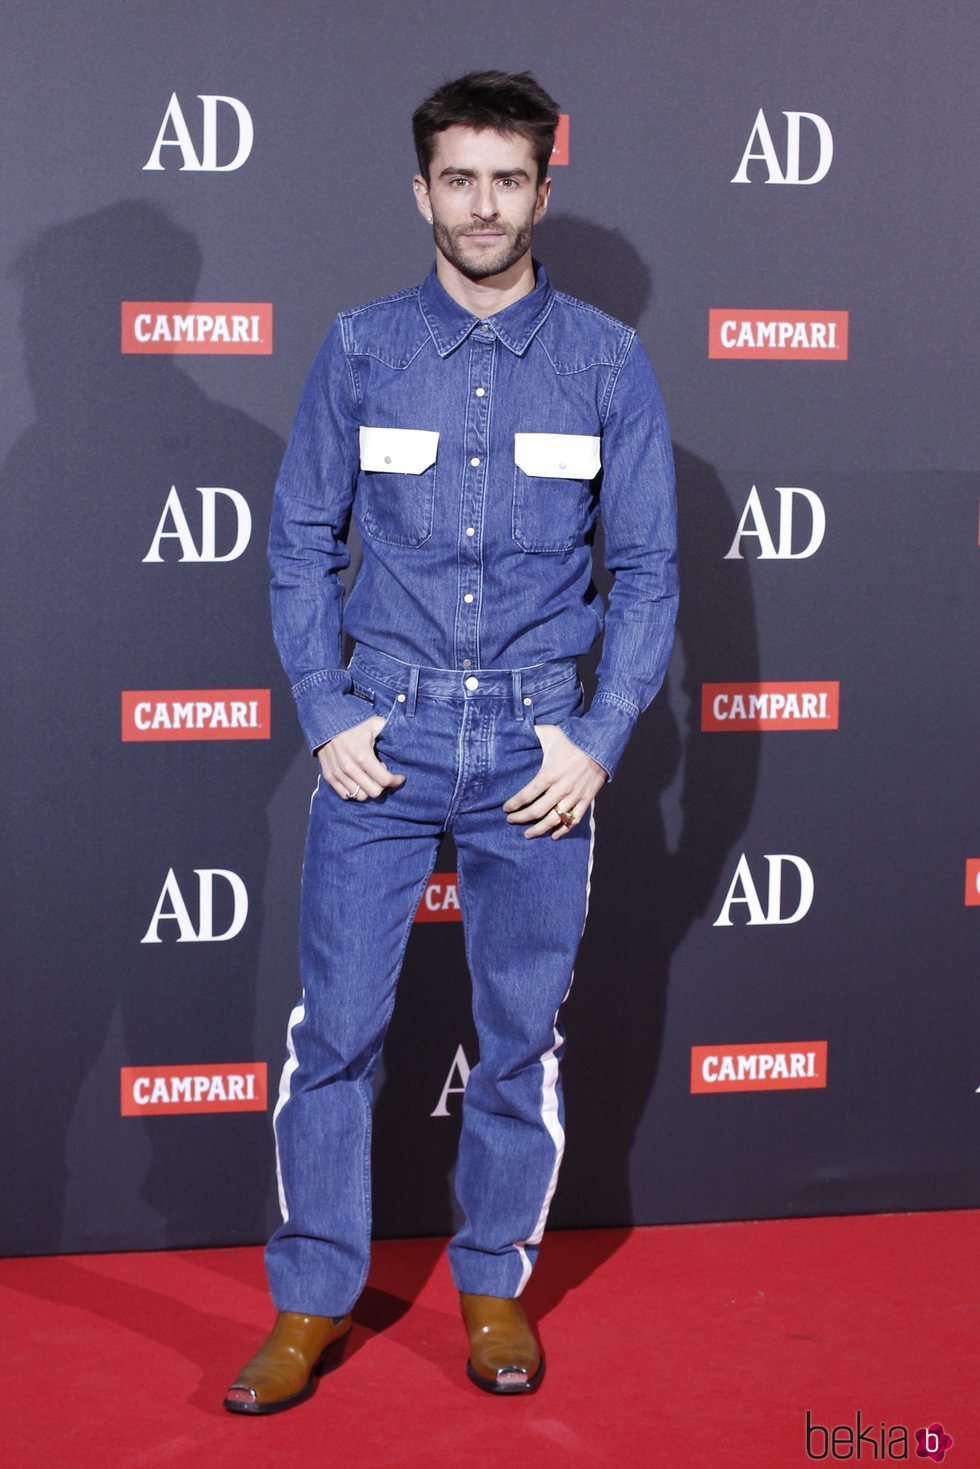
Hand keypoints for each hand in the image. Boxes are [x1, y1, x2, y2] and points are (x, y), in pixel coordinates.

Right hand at [316, 715, 406, 800]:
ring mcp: (338, 774)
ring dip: (368, 789)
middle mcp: (349, 768)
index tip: (400, 777)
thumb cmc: (352, 723)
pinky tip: (358, 779)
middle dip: (383, 786)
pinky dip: (354, 791)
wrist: (325, 721)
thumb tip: (403, 733)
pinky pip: (346, 795)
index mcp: (363, 755)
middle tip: (383, 775)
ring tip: (369, 776)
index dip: (396, 780)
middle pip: (374, 792)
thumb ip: (389, 729)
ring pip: (360, 796)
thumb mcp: (374, 723)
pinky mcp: (329, 777)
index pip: (385, 780)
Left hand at [503, 724, 606, 838]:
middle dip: (521, 818)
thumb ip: (534, 732)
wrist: (601, 743)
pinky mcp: (586, 800)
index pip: (526, 795)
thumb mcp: (550, 733)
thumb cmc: (573, 737)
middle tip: (511, 821)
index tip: (505, 808)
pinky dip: (563, 830)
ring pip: (553, 820)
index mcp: (549, 773)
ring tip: (528, 834)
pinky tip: (553, 835)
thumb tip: (520, 726)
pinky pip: (573, 820)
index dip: (514, 804)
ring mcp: (574, 796)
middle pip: (537, 811)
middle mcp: (561, 788)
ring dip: (539, 829)